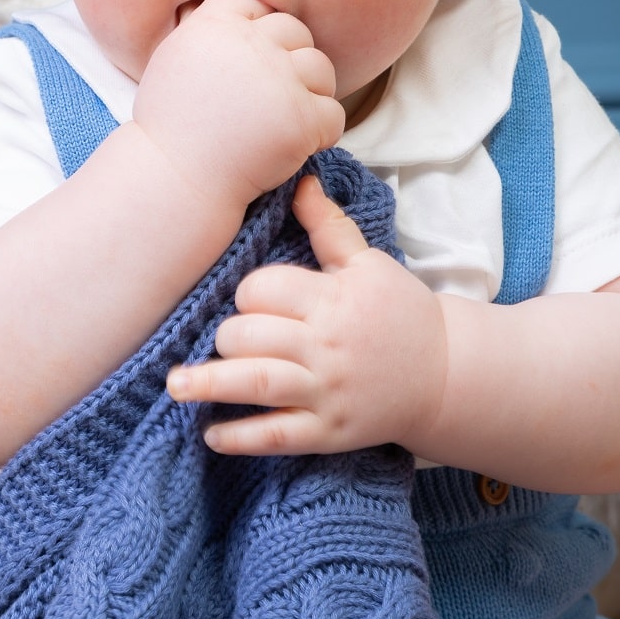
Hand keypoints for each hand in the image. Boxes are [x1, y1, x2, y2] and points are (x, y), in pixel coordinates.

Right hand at [133, 0, 344, 208]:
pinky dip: (322, 131)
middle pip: (294, 30)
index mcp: (214, 25)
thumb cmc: (171, 128)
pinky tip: (299, 145)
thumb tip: (247, 18)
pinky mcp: (302, 118)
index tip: (249, 59)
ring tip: (289, 118)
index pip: (253, 2)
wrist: (175, 180)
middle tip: (274, 94)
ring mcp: (279, 80)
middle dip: (290, 58)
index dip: (257, 27)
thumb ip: (209, 32)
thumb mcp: (175, 59)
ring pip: (321, 67)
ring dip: (312, 91)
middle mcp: (250, 45)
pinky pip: (334, 113)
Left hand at [166, 174, 447, 455]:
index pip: (266, 289)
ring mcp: (328, 392)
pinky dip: (241, 437)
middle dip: (227, 336)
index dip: (249, 293)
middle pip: (253, 335)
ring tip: (175, 384)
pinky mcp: (330, 432)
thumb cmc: (398, 309)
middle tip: (223, 339)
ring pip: (258, 384)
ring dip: (211, 385)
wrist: (444, 373)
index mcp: (333, 298)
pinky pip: (278, 436)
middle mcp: (327, 345)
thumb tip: (299, 181)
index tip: (252, 300)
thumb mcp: (367, 262)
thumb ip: (327, 224)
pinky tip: (211, 435)